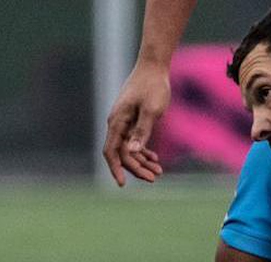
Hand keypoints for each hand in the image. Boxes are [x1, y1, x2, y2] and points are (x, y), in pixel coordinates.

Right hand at [102, 61, 169, 185]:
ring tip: (159, 172)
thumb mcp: (151, 111)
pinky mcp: (133, 120)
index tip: (122, 184)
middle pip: (122, 154)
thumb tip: (132, 151)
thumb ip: (142, 131)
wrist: (154, 67)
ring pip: (130, 149)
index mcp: (117, 121)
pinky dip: (144, 152)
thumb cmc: (153, 87)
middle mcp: (117, 123)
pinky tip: (156, 159)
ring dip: (142, 162)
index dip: (116, 169)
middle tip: (154, 179)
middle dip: (136, 168)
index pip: (111, 151)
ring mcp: (124, 122)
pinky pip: (135, 141)